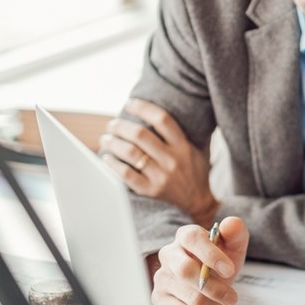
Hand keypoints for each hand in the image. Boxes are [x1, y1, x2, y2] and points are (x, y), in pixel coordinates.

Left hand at [100, 99, 216, 223]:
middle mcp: (172, 159)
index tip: (129, 103)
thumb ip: (188, 131)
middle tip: (112, 124)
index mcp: (183, 146)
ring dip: (113, 143)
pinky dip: (113, 165)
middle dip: (121, 126)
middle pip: (140, 135)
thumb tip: (173, 106)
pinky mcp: (151, 190)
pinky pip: (127, 175)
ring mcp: (161, 176)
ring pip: (131, 153)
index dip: (143, 108)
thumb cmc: (195, 170)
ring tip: (106, 139)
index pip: (162, 119)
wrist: (198, 201)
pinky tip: (106, 157)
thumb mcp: (197, 148)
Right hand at [152, 218, 249, 304]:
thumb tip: (231, 224)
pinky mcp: (159, 299)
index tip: (229, 270)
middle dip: (215, 288)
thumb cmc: (221, 259)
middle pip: (185, 271)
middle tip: (232, 297)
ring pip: (189, 297)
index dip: (211, 255)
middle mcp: (169, 254)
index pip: (192, 239)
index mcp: (186, 236)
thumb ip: (235, 232)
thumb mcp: (233, 245)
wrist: (211, 278)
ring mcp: (161, 277)